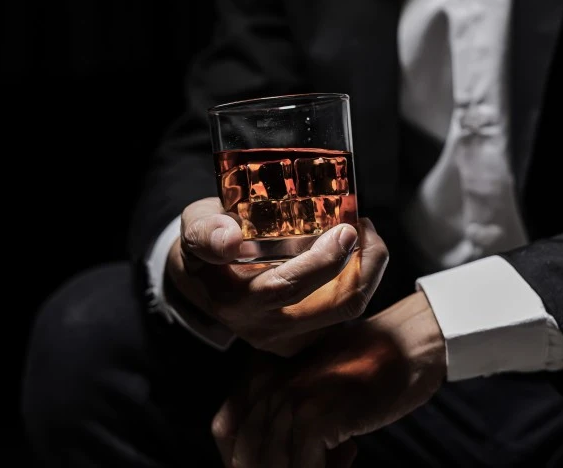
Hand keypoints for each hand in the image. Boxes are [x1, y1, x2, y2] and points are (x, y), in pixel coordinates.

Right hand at [166, 197, 388, 355]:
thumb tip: (230, 239)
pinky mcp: (308, 336)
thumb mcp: (194, 228)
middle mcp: (266, 327)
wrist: (205, 279)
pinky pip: (345, 308)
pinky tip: (352, 250)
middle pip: (336, 306)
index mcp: (236, 301)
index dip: (322, 261)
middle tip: (362, 225)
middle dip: (365, 264)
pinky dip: (359, 277)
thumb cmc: (208, 243)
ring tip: (362, 233)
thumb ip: (206, 233)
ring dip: (368, 268)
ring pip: (349, 308)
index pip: (286, 288)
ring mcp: (290, 337)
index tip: (345, 229)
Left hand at [212, 291, 446, 467]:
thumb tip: (269, 460)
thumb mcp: (315, 384)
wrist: (410, 344)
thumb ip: (286, 411)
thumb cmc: (370, 368)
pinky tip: (350, 454)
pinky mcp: (316, 415)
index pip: (225, 430)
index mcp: (261, 373)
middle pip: (246, 455)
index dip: (240, 459)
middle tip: (320, 463)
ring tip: (340, 459)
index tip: (272, 465)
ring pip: (273, 466)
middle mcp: (269, 384)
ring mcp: (291, 398)